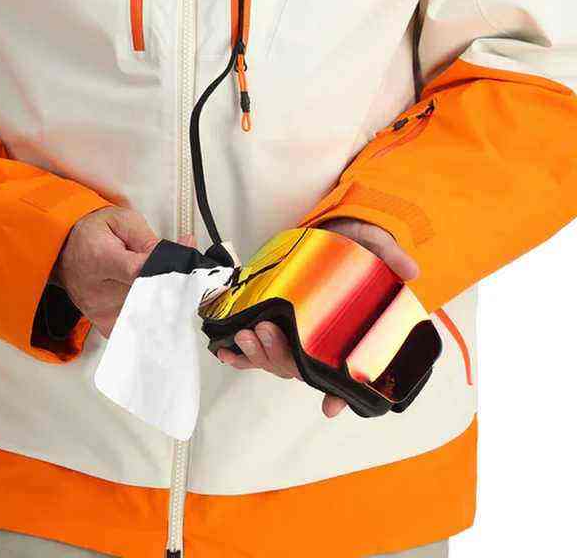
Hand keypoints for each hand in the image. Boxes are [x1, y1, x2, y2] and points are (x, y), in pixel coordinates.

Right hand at [55, 206, 192, 337]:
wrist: (64, 250)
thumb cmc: (93, 234)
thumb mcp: (121, 220)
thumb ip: (148, 238)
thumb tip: (174, 253)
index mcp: (101, 258)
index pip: (139, 272)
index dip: (165, 270)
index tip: (182, 265)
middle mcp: (97, 289)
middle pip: (146, 296)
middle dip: (170, 288)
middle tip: (183, 279)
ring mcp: (100, 310)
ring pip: (145, 314)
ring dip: (163, 303)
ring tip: (166, 287)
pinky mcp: (104, 323)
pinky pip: (135, 328)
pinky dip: (149, 319)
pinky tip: (156, 308)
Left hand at [217, 218, 419, 417]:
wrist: (334, 233)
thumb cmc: (357, 248)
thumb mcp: (376, 247)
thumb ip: (391, 258)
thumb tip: (413, 272)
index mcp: (344, 334)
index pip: (344, 372)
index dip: (339, 395)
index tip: (328, 407)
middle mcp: (319, 340)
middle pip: (298, 366)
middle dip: (278, 355)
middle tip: (264, 330)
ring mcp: (294, 334)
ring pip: (275, 361)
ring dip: (257, 353)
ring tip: (246, 333)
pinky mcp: (274, 321)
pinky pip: (256, 351)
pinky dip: (240, 356)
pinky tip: (226, 353)